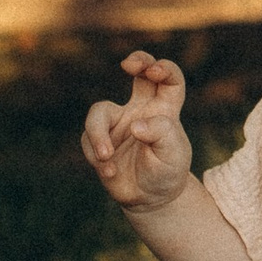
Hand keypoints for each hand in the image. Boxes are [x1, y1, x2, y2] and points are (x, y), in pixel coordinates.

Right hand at [80, 52, 195, 211]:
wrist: (151, 199)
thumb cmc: (167, 172)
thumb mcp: (173, 156)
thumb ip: (160, 135)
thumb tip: (135, 125)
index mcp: (164, 110)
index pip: (169, 79)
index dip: (163, 68)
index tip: (153, 72)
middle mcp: (141, 110)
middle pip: (139, 73)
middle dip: (137, 61)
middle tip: (128, 65)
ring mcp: (118, 123)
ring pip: (99, 112)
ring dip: (98, 134)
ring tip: (106, 156)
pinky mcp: (100, 140)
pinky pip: (89, 140)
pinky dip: (97, 157)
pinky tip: (109, 172)